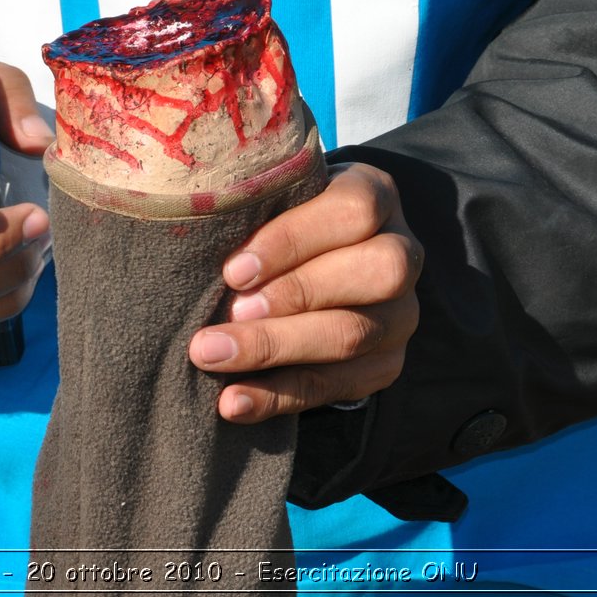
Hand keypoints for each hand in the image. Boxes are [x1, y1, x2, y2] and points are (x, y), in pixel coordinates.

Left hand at [188, 163, 422, 422]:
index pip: (354, 210)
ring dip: (275, 348)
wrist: (309, 268)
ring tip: (212, 355)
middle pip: (375, 272)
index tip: (234, 270)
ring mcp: (399, 314)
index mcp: (375, 196)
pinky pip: (336, 386)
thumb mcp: (272, 199)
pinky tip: (232, 401)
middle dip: (295, 294)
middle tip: (230, 311)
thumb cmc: (277, 222)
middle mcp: (401, 253)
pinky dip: (278, 396)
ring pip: (353, 334)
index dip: (294, 239)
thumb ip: (248, 204)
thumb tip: (195, 222)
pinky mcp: (384, 364)